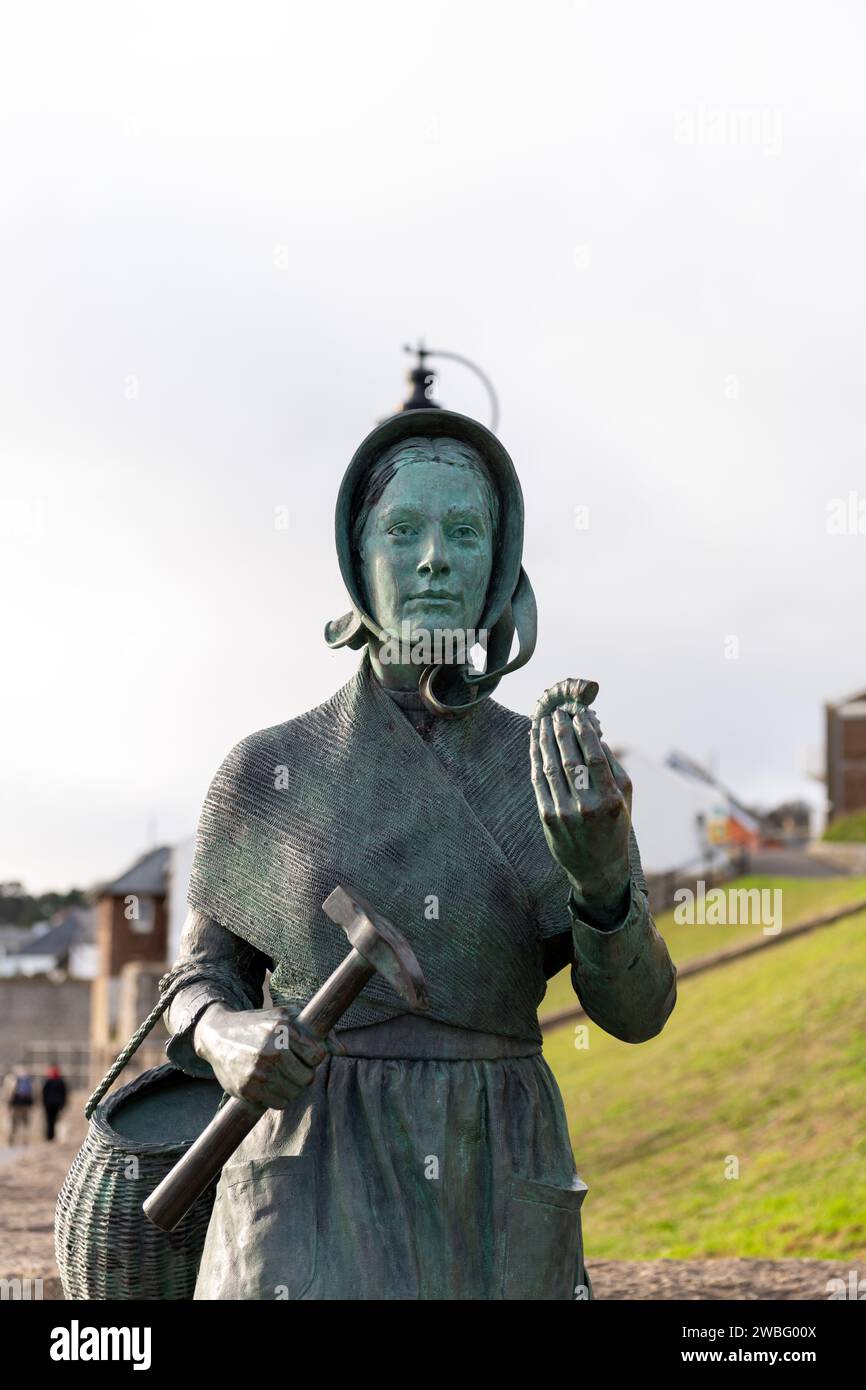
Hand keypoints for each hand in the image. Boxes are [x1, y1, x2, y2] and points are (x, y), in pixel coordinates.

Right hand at [193, 1002, 327, 1108]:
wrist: (218, 1034)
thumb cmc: (259, 1023)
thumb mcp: (287, 1015)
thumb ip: (318, 1031)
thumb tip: (343, 1051)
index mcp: (283, 1028)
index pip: (318, 1055)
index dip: (314, 1056)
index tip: (303, 1053)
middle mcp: (271, 1050)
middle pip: (307, 1078)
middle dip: (303, 1073)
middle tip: (290, 1065)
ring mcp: (258, 1071)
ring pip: (294, 1093)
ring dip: (290, 1086)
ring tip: (278, 1073)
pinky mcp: (247, 1089)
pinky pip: (279, 1104)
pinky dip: (278, 1097)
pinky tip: (269, 1083)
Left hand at [530, 678, 632, 926]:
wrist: (597, 869)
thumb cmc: (615, 827)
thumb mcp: (625, 799)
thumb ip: (614, 767)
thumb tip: (596, 734)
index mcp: (611, 800)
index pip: (596, 757)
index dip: (585, 732)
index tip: (579, 715)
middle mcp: (587, 807)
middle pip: (570, 759)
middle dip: (562, 731)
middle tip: (557, 713)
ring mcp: (564, 813)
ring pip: (550, 768)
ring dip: (544, 741)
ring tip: (543, 722)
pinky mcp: (547, 818)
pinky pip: (539, 782)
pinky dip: (536, 759)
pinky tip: (534, 743)